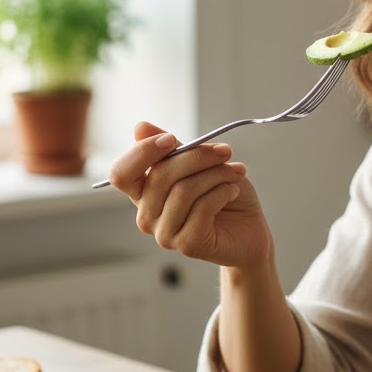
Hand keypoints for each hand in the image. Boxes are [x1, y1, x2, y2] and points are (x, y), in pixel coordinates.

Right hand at [107, 121, 272, 269]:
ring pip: (183, 191)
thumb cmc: (224, 196)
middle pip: (160, 175)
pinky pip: (202, 209)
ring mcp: (165, 233)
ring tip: (234, 174)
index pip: (121, 173)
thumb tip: (140, 127)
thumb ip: (173, 149)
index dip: (142, 152)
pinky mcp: (187, 244)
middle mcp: (148, 216)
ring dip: (216, 175)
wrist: (250, 230)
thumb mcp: (201, 165)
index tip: (171, 139)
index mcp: (144, 193)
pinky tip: (232, 192)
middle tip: (225, 152)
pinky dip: (222, 193)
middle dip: (197, 157)